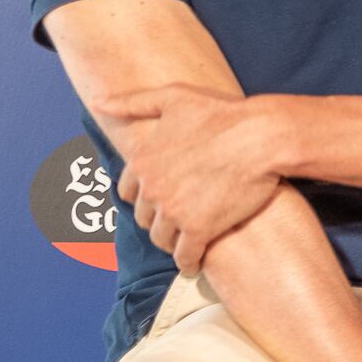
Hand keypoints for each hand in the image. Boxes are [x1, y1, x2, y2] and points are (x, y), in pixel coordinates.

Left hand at [105, 84, 282, 272]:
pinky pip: (185, 254)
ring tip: (185, 242)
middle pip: (145, 216)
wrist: (263, 136)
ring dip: (171, 241)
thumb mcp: (174, 97)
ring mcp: (174, 211)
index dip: (143, 196)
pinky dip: (188, 262)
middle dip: (158, 218)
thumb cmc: (224, 114)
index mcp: (143, 161)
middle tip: (175, 221)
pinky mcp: (199, 229)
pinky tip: (193, 264)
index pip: (128, 191)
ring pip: (162, 238)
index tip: (157, 201)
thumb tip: (98, 103)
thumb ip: (133, 103)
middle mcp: (152, 189)